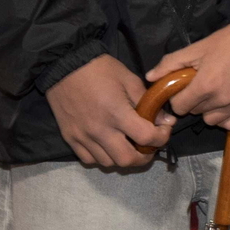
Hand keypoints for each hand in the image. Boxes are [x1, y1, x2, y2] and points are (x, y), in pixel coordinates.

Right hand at [47, 53, 172, 168]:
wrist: (64, 66)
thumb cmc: (100, 69)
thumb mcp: (129, 79)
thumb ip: (147, 102)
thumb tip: (165, 120)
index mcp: (117, 113)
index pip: (146, 138)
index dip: (161, 138)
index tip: (164, 130)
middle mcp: (100, 130)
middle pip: (127, 159)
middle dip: (144, 156)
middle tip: (149, 146)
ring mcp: (83, 137)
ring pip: (108, 163)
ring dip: (123, 158)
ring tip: (130, 146)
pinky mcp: (70, 138)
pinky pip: (89, 159)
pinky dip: (102, 158)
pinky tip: (109, 146)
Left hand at [145, 24, 229, 129]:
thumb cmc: (229, 41)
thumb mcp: (198, 47)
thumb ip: (171, 63)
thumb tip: (149, 77)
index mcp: (205, 86)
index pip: (179, 107)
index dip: (178, 97)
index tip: (185, 87)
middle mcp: (221, 100)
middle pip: (194, 113)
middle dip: (193, 101)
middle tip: (201, 85)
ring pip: (211, 121)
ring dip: (208, 111)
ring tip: (214, 94)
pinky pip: (229, 124)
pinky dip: (225, 117)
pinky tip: (226, 104)